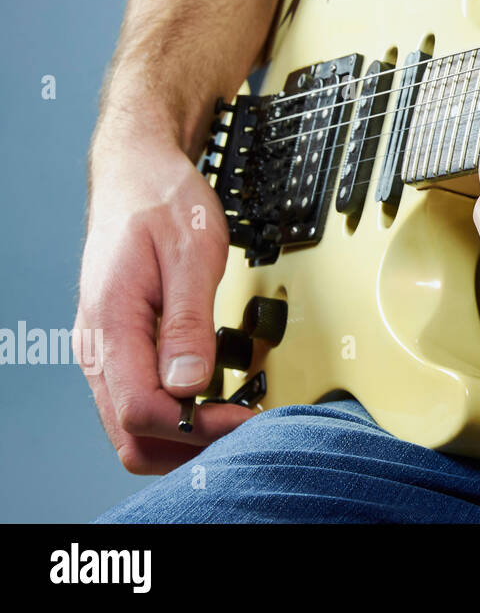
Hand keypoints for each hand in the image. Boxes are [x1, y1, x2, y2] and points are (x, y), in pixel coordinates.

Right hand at [76, 133, 253, 473]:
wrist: (138, 171)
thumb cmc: (162, 200)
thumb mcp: (192, 250)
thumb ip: (188, 320)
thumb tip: (189, 384)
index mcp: (111, 323)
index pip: (139, 410)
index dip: (195, 426)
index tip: (241, 417)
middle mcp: (99, 345)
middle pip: (129, 434)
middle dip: (187, 446)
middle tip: (242, 427)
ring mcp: (107, 348)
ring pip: (132, 424)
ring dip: (182, 436)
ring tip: (233, 418)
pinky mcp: (124, 344)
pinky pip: (141, 398)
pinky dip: (177, 413)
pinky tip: (212, 401)